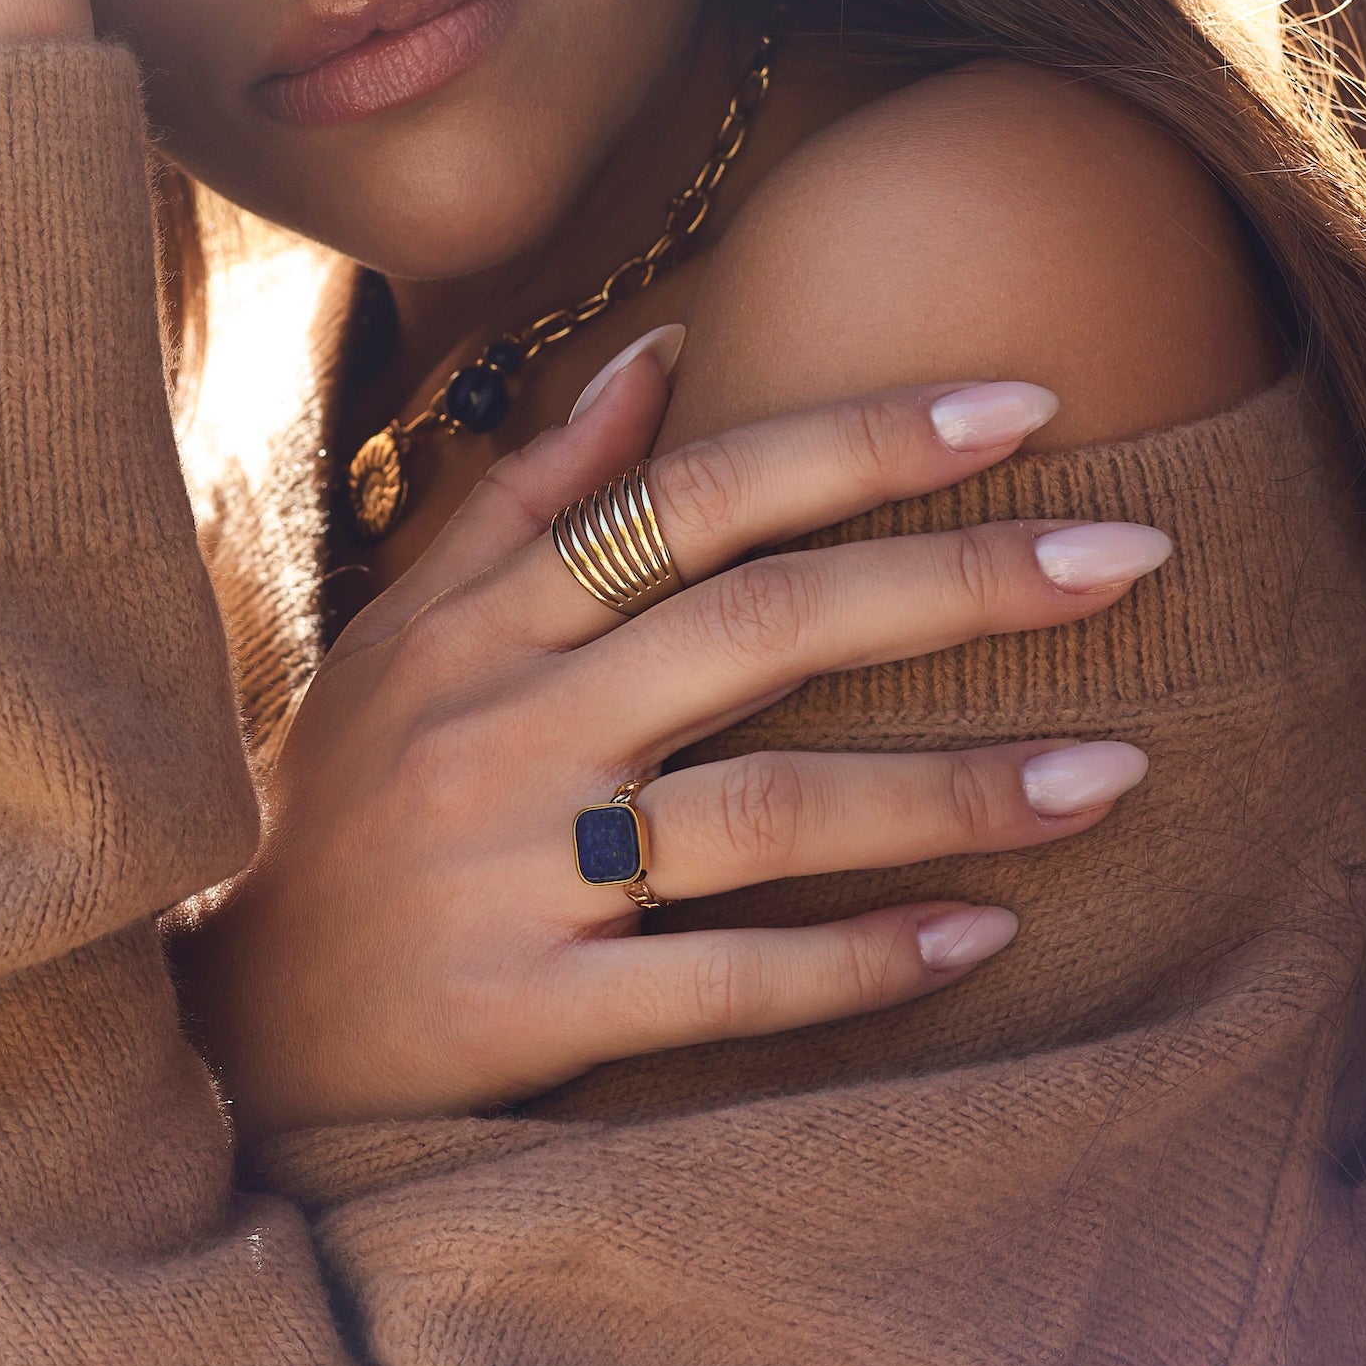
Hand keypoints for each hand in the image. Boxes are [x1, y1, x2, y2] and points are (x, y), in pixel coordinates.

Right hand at [176, 355, 1163, 1136]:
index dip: (861, 442)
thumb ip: (536, 492)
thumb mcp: (412, 629)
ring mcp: (516, 871)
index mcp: (490, 620)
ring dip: (951, 790)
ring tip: (1111, 771)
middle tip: (1130, 557)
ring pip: (768, 810)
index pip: (697, 497)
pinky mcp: (530, 1008)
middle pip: (761, 627)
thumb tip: (666, 345)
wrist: (234, 1020)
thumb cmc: (349, 802)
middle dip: (956, 583)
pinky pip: (722, 980)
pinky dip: (858, 961)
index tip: (1021, 407)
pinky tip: (983, 937)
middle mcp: (508, 726)